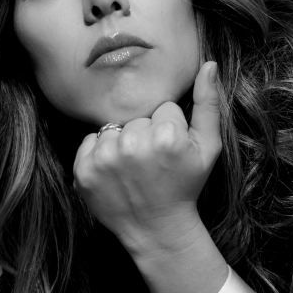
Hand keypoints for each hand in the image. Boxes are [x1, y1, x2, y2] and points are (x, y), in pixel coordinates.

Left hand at [73, 61, 222, 256]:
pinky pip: (90, 141)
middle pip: (137, 117)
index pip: (164, 108)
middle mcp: (133, 145)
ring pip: (114, 128)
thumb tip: (209, 64)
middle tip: (152, 163)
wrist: (156, 229)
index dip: (169, 128)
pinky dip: (99, 153)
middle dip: (145, 134)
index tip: (171, 153)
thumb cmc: (185, 185)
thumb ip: (209, 104)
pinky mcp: (83, 171)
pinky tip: (115, 173)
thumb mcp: (208, 147)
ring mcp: (105, 159)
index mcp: (166, 136)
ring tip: (133, 168)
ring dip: (121, 143)